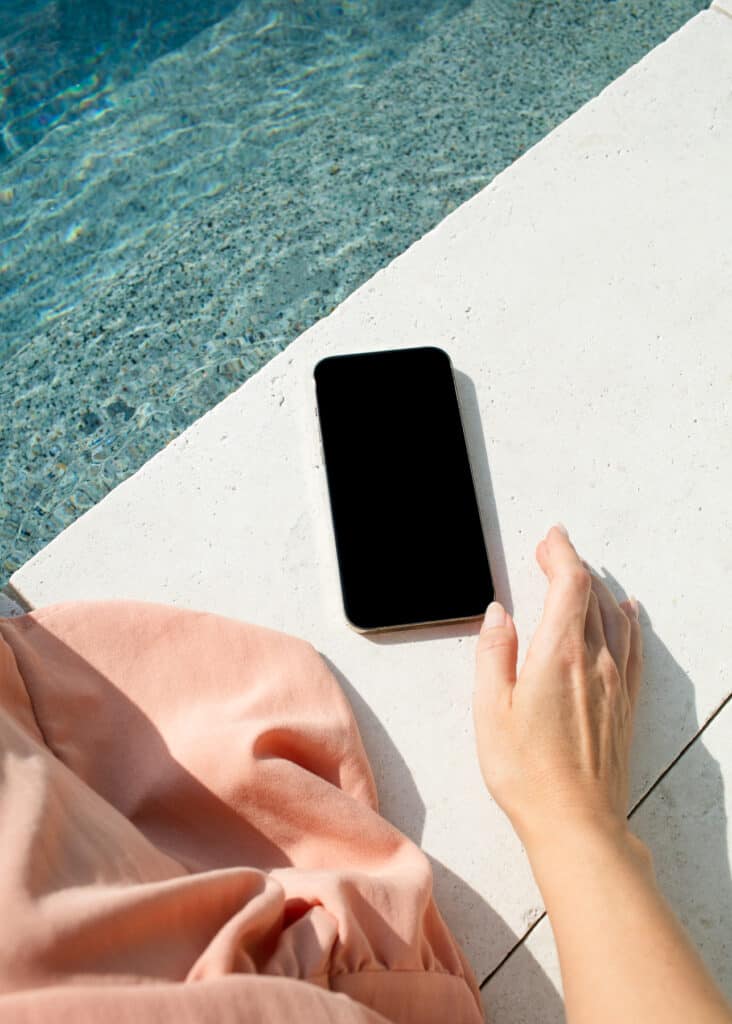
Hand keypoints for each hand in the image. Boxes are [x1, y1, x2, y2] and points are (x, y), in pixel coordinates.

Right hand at [473, 525, 642, 851]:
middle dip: (571, 565)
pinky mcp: (624, 703)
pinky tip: (626, 611)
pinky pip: (633, 646)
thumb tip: (499, 614)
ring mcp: (614, 681)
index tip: (550, 538)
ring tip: (578, 575)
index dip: (560, 553)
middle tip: (551, 552)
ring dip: (595, 588)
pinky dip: (628, 619)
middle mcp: (594, 661)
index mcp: (558, 655)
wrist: (576, 822)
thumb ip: (494, 652)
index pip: (568, 584)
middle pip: (591, 594)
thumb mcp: (490, 709)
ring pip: (613, 616)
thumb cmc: (528, 772)